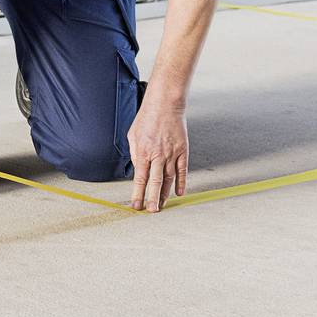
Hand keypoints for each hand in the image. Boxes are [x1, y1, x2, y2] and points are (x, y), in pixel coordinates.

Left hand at [126, 93, 188, 212]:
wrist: (165, 104)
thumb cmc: (147, 118)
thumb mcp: (133, 135)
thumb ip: (135, 154)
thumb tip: (138, 170)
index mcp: (143, 152)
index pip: (140, 179)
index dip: (138, 194)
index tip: (136, 206)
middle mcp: (158, 155)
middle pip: (155, 183)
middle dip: (152, 200)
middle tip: (151, 212)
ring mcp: (172, 154)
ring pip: (169, 179)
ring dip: (165, 194)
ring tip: (162, 205)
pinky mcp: (183, 150)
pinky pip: (182, 171)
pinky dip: (181, 183)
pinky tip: (179, 193)